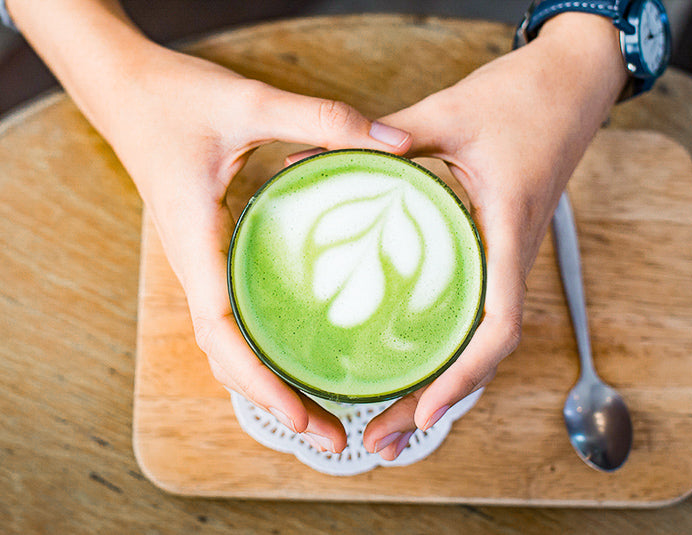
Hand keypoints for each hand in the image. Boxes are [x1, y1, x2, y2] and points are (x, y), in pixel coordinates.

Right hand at [117, 47, 412, 451]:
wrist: (128, 93)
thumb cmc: (177, 100)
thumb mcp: (250, 103)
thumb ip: (321, 120)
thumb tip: (396, 142)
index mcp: (197, 243)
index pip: (222, 332)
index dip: (261, 381)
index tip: (304, 417)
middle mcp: (197, 266)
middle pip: (228, 358)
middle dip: (275, 403)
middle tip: (333, 437)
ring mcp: (204, 265)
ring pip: (230, 345)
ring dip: (270, 384)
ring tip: (323, 414)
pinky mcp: (214, 255)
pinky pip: (235, 317)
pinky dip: (262, 350)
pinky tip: (300, 353)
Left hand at [359, 13, 626, 459]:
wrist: (572, 86)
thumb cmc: (522, 97)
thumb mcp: (449, 112)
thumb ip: (387, 135)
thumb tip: (317, 158)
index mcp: (506, 230)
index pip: (497, 325)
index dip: (462, 377)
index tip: (422, 416)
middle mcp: (510, 257)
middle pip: (482, 356)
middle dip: (434, 404)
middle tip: (379, 442)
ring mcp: (506, 259)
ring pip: (478, 343)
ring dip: (438, 388)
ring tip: (387, 424)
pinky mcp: (496, 249)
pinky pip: (476, 312)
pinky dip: (447, 350)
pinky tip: (410, 362)